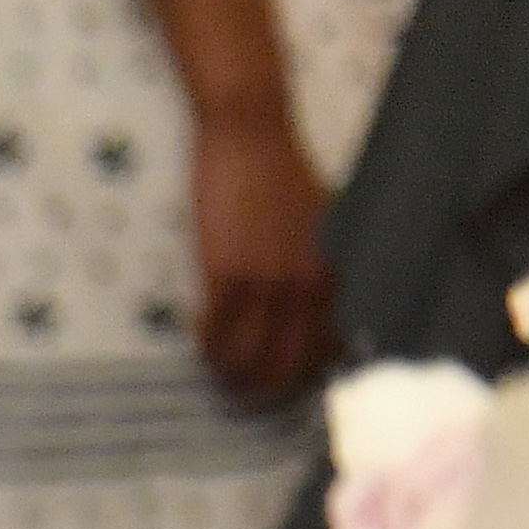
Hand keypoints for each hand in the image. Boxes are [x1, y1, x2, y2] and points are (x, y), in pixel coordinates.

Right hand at [189, 102, 336, 405]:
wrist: (251, 136)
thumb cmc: (281, 172)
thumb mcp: (318, 222)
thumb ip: (315, 264)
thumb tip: (311, 301)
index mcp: (328, 274)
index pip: (321, 348)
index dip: (297, 374)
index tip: (278, 381)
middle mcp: (304, 287)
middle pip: (285, 362)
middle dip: (263, 387)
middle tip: (241, 392)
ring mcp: (265, 283)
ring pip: (248, 355)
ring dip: (230, 374)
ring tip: (216, 375)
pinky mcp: (227, 274)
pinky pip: (218, 330)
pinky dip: (208, 344)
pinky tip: (199, 339)